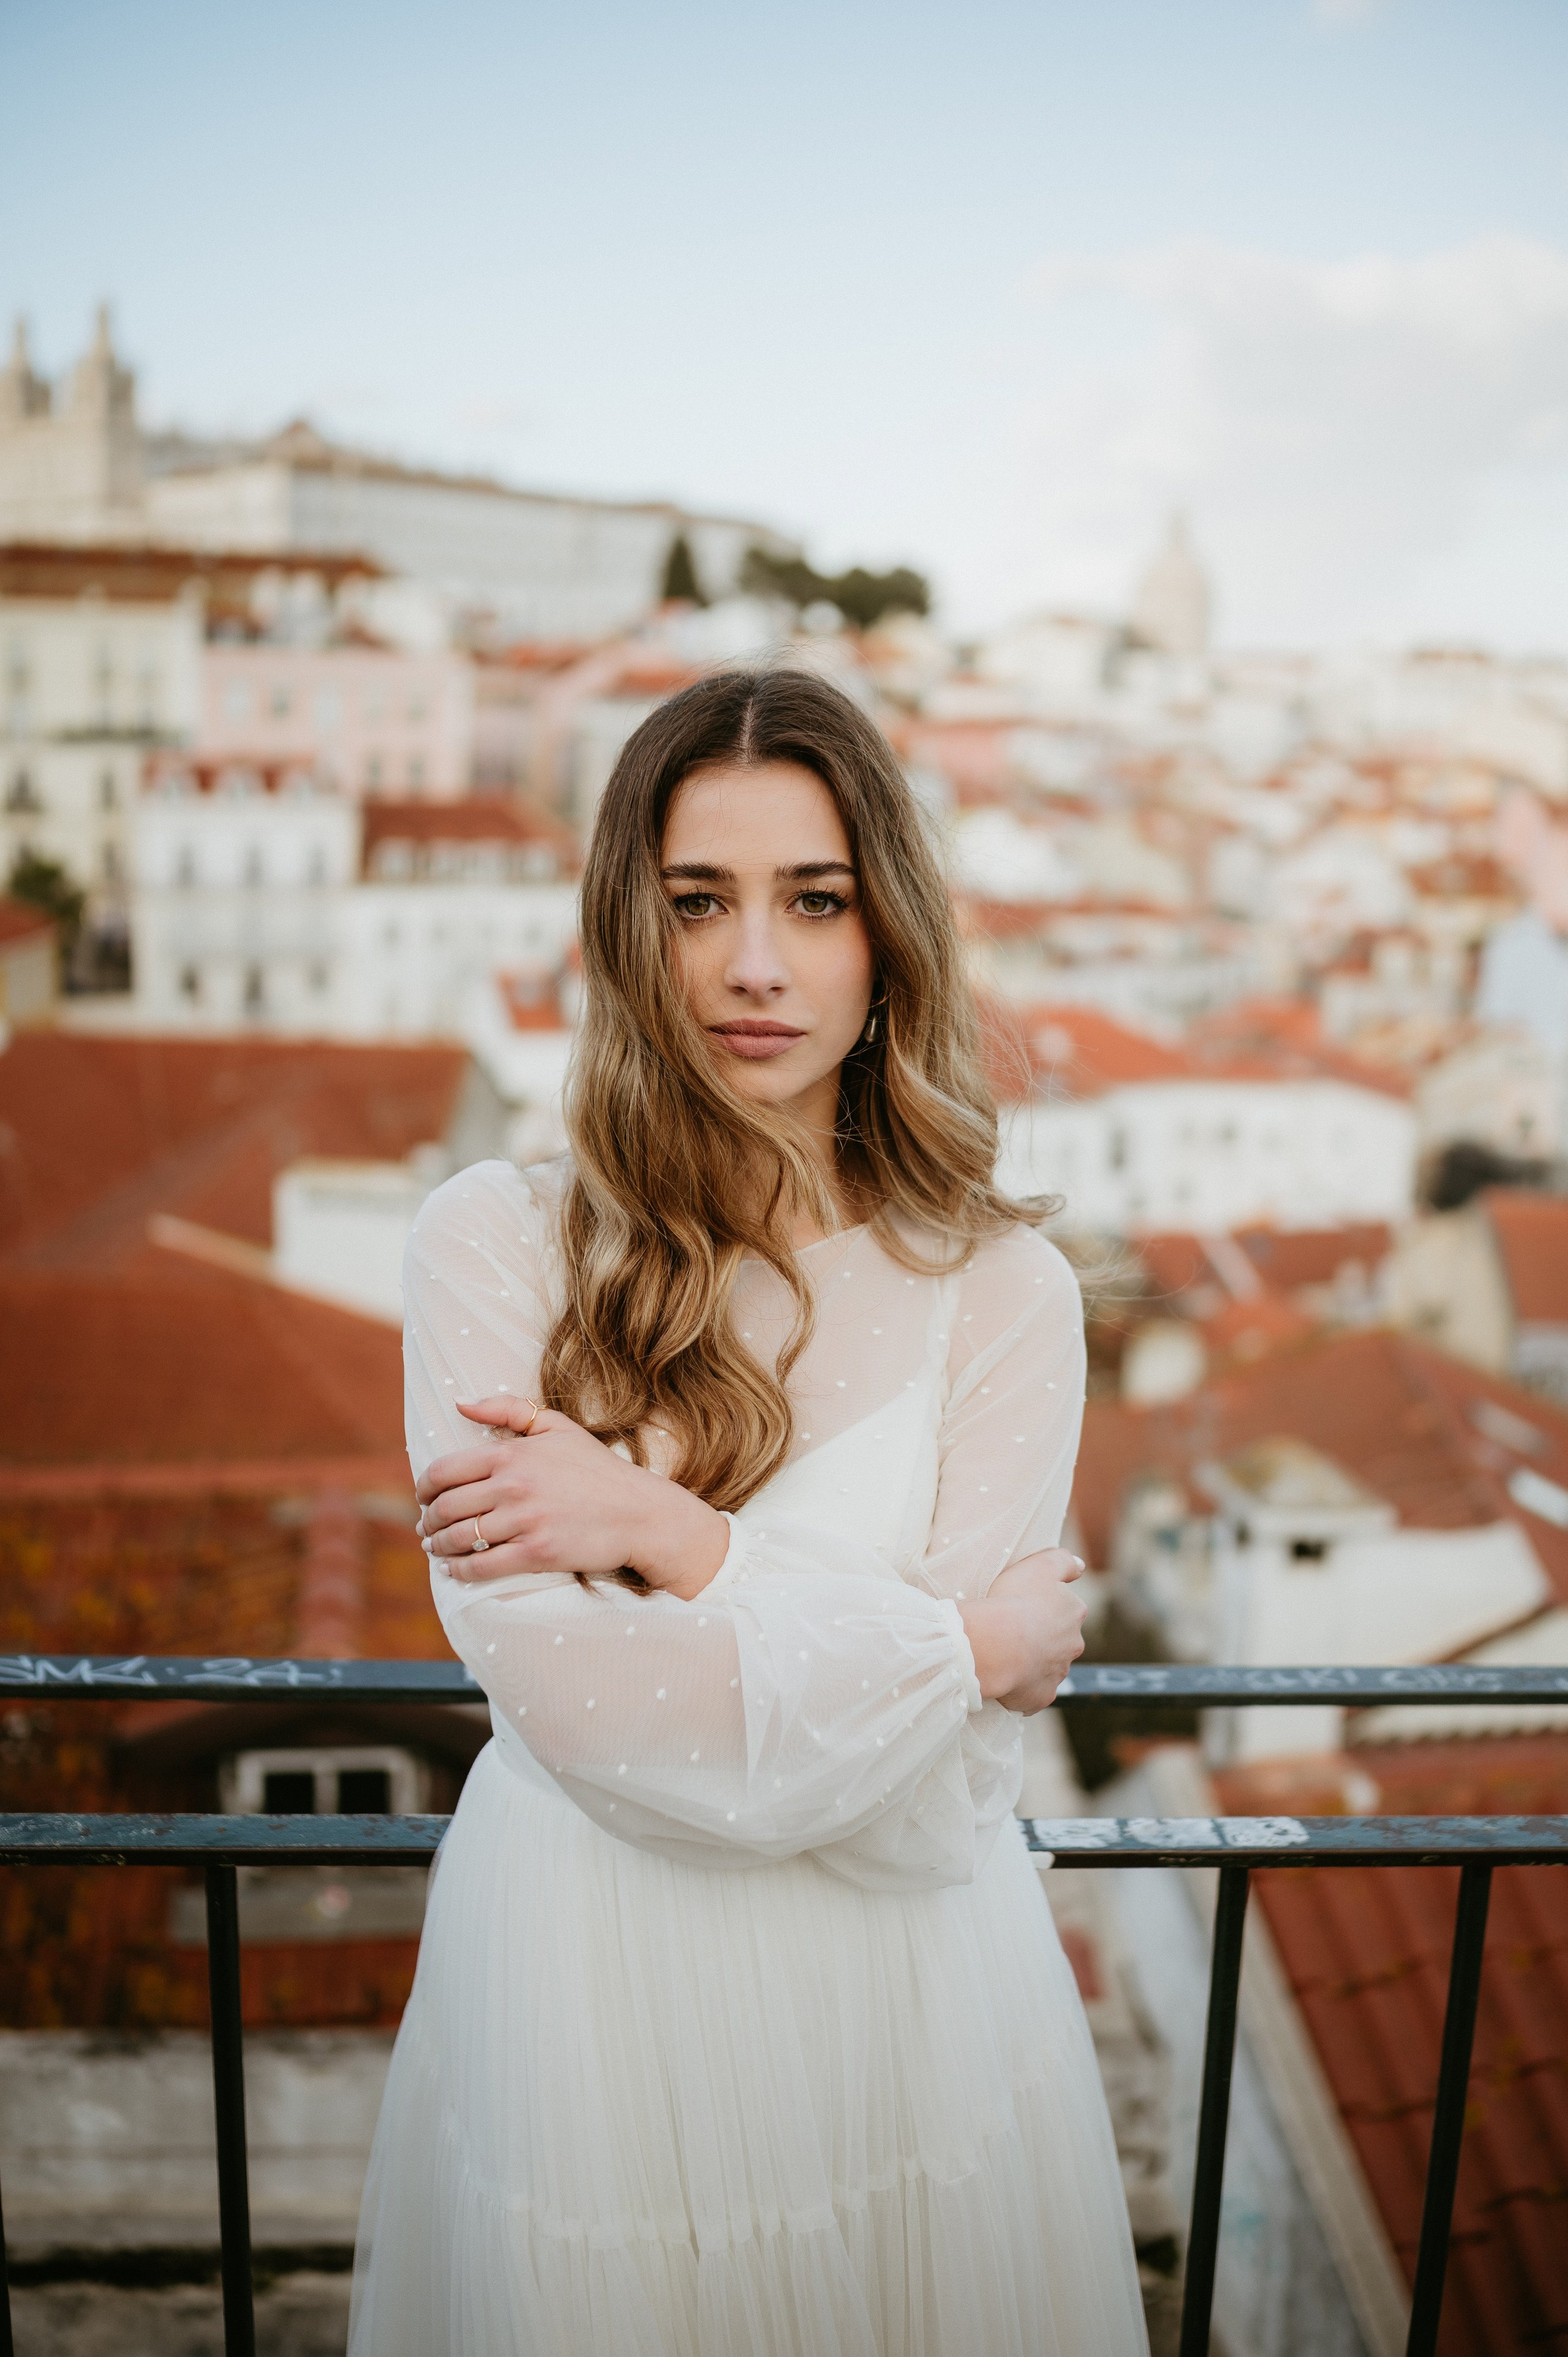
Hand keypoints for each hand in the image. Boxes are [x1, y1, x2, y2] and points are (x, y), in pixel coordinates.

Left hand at [415, 1395, 729, 1600]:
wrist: (640, 1513)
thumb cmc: (597, 1469)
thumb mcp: (557, 1427)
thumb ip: (507, 1409)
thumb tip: (460, 1402)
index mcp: (511, 1453)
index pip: (443, 1471)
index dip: (423, 1488)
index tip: (423, 1497)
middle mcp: (512, 1486)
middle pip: (445, 1508)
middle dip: (428, 1521)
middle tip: (426, 1528)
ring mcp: (524, 1522)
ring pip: (459, 1538)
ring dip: (439, 1546)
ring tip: (436, 1548)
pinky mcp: (536, 1554)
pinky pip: (481, 1567)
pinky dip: (460, 1571)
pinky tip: (456, 1569)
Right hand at [957, 1549, 1085, 1714]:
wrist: (997, 1644)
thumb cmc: (1015, 1600)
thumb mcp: (1041, 1564)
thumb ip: (1064, 1561)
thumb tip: (1081, 1566)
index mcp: (1074, 1613)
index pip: (1066, 1608)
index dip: (1045, 1606)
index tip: (1024, 1604)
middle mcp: (1072, 1645)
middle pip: (1059, 1640)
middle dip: (1043, 1637)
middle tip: (1013, 1630)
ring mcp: (1057, 1673)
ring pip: (1047, 1666)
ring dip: (1033, 1661)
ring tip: (1006, 1652)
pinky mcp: (1041, 1696)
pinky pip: (1033, 1692)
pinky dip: (1023, 1687)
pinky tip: (1007, 1677)